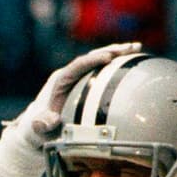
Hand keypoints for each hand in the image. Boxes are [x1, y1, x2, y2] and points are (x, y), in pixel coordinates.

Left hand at [14, 41, 142, 142]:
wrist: (39, 127)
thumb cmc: (40, 128)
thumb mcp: (39, 128)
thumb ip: (41, 125)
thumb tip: (43, 122)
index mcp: (60, 81)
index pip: (78, 66)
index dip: (93, 60)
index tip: (108, 57)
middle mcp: (70, 75)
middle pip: (92, 57)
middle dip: (110, 51)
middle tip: (129, 48)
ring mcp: (79, 78)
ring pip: (100, 61)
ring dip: (117, 54)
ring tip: (137, 48)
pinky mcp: (87, 84)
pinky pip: (104, 71)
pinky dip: (118, 65)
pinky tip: (136, 61)